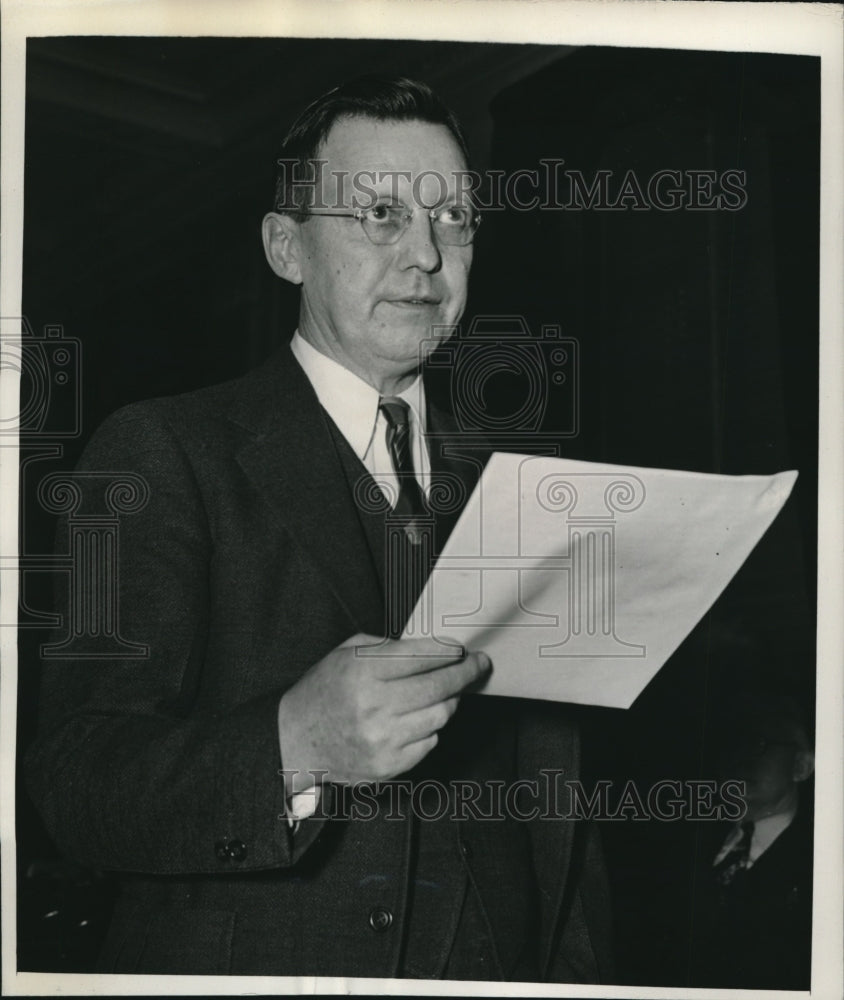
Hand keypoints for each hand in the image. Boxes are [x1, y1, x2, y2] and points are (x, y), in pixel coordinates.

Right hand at [278, 635, 490, 789]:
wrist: (296, 739)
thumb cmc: (324, 690)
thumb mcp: (346, 653)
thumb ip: (387, 647)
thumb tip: (432, 649)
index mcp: (363, 672)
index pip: (422, 656)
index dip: (448, 651)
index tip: (461, 650)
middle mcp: (375, 705)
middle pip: (440, 686)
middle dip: (465, 673)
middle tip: (477, 665)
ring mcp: (383, 739)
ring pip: (441, 715)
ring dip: (450, 700)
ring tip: (446, 692)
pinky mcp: (388, 765)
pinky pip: (430, 742)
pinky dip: (431, 727)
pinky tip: (419, 718)